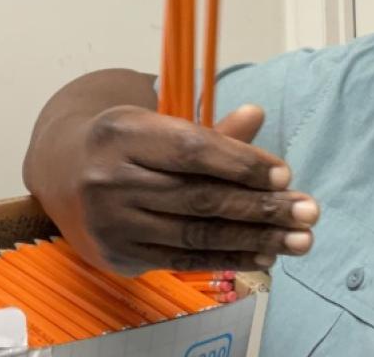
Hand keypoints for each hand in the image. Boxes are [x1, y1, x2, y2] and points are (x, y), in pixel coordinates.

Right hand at [27, 76, 318, 275]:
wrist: (64, 171)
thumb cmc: (128, 143)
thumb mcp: (160, 124)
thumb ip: (210, 130)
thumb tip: (257, 115)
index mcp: (124, 132)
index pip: (193, 150)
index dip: (242, 163)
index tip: (285, 175)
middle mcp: (110, 177)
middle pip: (200, 197)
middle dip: (262, 207)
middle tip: (308, 211)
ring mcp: (111, 220)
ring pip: (196, 233)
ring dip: (255, 239)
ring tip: (297, 239)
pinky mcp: (117, 253)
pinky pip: (183, 259)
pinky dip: (228, 259)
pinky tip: (263, 255)